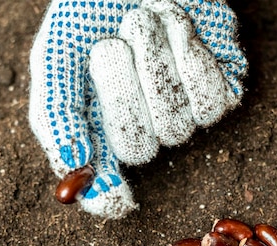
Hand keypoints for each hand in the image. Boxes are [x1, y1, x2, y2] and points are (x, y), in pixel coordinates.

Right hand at [29, 0, 246, 217]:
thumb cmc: (90, 16)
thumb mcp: (56, 60)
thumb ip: (58, 114)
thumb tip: (75, 169)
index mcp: (100, 134)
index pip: (106, 191)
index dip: (107, 196)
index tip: (112, 192)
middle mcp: (143, 133)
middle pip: (140, 149)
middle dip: (121, 88)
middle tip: (109, 44)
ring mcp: (184, 117)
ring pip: (177, 126)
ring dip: (154, 62)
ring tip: (141, 20)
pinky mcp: (220, 96)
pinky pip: (211, 103)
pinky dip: (189, 56)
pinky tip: (177, 27)